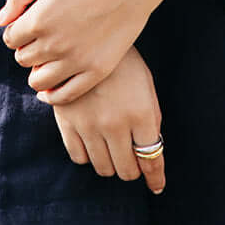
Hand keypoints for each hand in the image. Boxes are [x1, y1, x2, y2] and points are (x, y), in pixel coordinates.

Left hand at [0, 0, 155, 103]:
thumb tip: (0, 23)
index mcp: (39, 20)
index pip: (11, 38)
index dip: (17, 30)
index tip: (30, 23)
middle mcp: (53, 45)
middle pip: (23, 59)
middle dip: (27, 48)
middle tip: (42, 37)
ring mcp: (75, 61)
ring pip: (38, 80)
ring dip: (37, 71)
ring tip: (47, 59)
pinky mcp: (95, 71)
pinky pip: (64, 95)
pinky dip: (52, 95)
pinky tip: (51, 87)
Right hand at [50, 46, 164, 194]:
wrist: (87, 38)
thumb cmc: (123, 62)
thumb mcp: (146, 85)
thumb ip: (150, 119)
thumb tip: (151, 150)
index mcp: (141, 113)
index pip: (152, 159)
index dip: (156, 177)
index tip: (157, 187)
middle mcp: (116, 124)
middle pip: (126, 170)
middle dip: (133, 170)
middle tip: (133, 161)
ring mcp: (90, 126)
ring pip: (103, 168)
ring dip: (111, 164)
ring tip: (113, 150)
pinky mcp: (67, 123)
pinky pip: (79, 158)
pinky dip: (89, 156)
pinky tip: (94, 143)